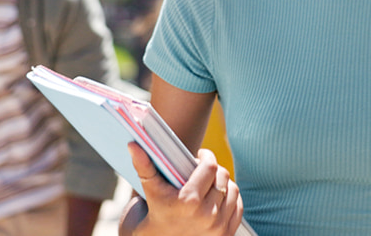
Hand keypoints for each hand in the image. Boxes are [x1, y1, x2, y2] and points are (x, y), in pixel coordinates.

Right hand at [126, 144, 242, 235]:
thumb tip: (133, 144)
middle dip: (213, 170)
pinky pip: (237, 207)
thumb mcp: (149, 193)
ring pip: (232, 190)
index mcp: (189, 202)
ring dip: (222, 183)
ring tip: (209, 184)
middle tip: (202, 170)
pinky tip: (216, 198)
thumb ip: (144, 167)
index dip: (206, 156)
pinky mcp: (226, 235)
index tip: (200, 155)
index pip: (210, 167)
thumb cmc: (150, 220)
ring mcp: (218, 228)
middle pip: (223, 176)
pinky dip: (229, 199)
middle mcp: (207, 216)